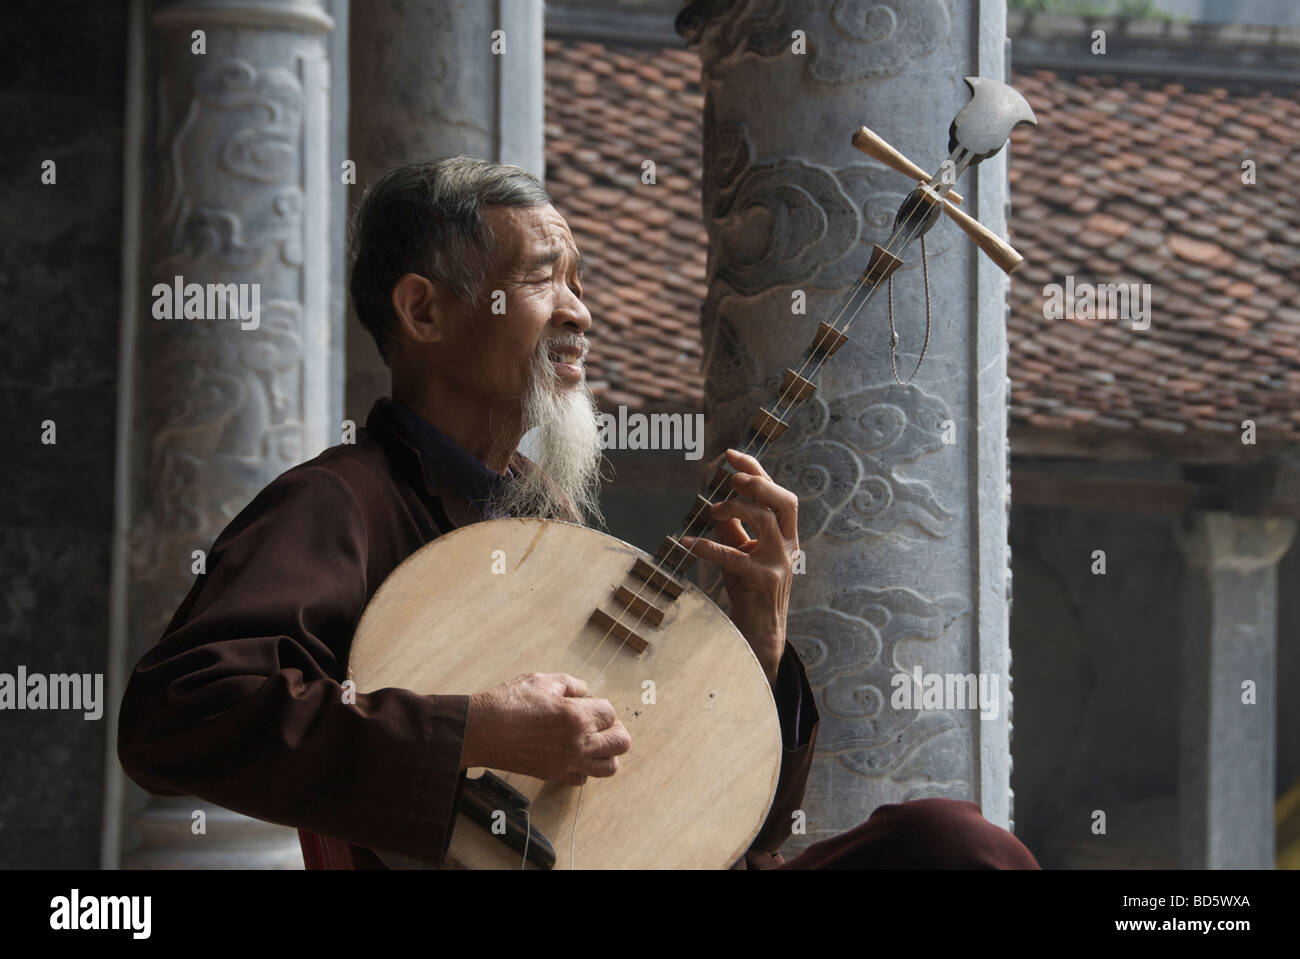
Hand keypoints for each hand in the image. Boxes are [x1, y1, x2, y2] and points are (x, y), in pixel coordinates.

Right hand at [461, 672, 630, 785]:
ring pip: (609, 766)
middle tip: (598, 722)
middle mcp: (578, 743)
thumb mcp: (541, 680)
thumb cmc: (508, 703)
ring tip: (592, 740)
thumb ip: (571, 684)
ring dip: (606, 752)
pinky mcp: (554, 774)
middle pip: (621, 742)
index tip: (587, 703)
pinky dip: (584, 768)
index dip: (600, 705)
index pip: (611, 713)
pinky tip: (572, 753)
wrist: (481, 731)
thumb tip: (585, 691)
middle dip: (614, 728)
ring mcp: (567, 762)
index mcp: (577, 717)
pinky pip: (583, 778)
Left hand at [680, 449, 798, 685]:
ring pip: (764, 520)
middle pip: (783, 500)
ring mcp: (779, 563)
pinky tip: (688, 542)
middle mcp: (788, 545)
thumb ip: (733, 529)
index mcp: (786, 535)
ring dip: (734, 509)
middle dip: (756, 483)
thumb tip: (712, 502)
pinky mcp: (763, 581)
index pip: (776, 494)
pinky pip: (733, 556)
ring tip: (711, 512)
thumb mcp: (741, 553)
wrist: (760, 633)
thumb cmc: (749, 590)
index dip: (755, 471)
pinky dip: (708, 547)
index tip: (730, 455)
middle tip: (728, 480)